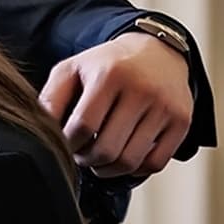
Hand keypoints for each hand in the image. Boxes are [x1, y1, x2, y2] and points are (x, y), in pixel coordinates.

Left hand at [39, 32, 191, 178]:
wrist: (156, 53)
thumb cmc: (107, 65)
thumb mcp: (73, 69)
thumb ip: (51, 98)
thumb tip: (41, 130)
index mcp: (109, 74)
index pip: (83, 127)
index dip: (69, 144)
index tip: (66, 145)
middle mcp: (141, 89)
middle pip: (106, 150)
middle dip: (87, 160)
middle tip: (82, 155)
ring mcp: (164, 107)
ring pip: (130, 161)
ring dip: (108, 169)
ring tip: (99, 158)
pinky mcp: (181, 121)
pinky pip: (155, 164)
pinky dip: (135, 170)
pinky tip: (123, 157)